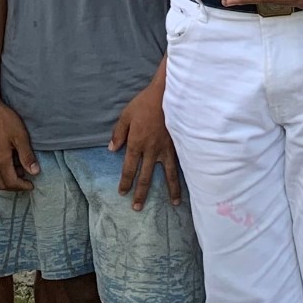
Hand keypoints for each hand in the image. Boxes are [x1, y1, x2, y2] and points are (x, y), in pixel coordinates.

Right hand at [0, 93, 37, 192]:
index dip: (22, 187)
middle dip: (14, 186)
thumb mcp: (20, 136)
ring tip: (20, 166)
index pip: (11, 183)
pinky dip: (0, 169)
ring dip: (7, 176)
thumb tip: (35, 172)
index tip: (32, 184)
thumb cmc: (3, 119)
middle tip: (26, 180)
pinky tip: (9, 158)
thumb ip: (27, 156)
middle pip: (1, 184)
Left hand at [110, 76, 180, 209]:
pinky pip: (181, 163)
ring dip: (171, 190)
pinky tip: (189, 183)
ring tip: (175, 203)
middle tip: (137, 208)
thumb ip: (118, 133)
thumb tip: (112, 149)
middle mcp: (152, 151)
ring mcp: (167, 149)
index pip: (129, 169)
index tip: (123, 193)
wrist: (167, 94)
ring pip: (169, 175)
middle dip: (141, 194)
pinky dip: (185, 175)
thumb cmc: (145, 103)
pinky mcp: (179, 144)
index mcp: (136, 144)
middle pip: (145, 177)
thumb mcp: (126, 115)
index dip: (125, 182)